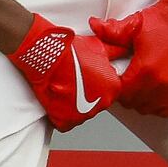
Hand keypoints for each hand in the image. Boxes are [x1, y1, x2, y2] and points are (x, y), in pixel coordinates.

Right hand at [11, 13, 124, 132]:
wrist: (44, 56)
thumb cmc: (68, 52)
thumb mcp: (96, 46)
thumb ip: (114, 50)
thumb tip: (123, 50)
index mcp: (113, 87)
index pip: (109, 88)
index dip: (96, 80)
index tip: (85, 74)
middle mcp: (103, 103)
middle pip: (96, 100)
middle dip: (86, 92)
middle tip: (73, 79)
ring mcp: (85, 113)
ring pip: (82, 110)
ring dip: (74, 101)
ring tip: (63, 86)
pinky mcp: (67, 120)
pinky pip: (67, 120)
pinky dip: (62, 112)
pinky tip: (57, 98)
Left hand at [90, 0, 167, 118]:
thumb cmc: (165, 21)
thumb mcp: (136, 24)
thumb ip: (112, 30)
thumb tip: (93, 25)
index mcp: (145, 69)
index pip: (122, 91)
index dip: (115, 86)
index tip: (115, 78)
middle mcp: (161, 83)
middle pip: (134, 102)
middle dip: (126, 94)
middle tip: (125, 81)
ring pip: (148, 108)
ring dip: (140, 100)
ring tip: (137, 86)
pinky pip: (166, 110)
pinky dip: (157, 105)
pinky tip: (152, 92)